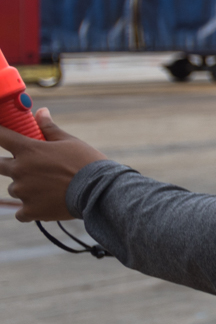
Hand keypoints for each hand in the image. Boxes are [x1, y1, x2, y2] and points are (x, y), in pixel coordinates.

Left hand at [0, 107, 107, 221]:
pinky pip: (21, 212)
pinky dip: (31, 209)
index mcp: (28, 150)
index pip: (2, 136)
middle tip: (30, 168)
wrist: (99, 191)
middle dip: (11, 165)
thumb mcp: (69, 141)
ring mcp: (23, 192)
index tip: (0, 134)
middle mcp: (20, 170)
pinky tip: (46, 204)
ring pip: (15, 189)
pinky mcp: (29, 210)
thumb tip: (41, 111)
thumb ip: (49, 128)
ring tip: (49, 188)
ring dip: (26, 187)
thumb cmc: (86, 162)